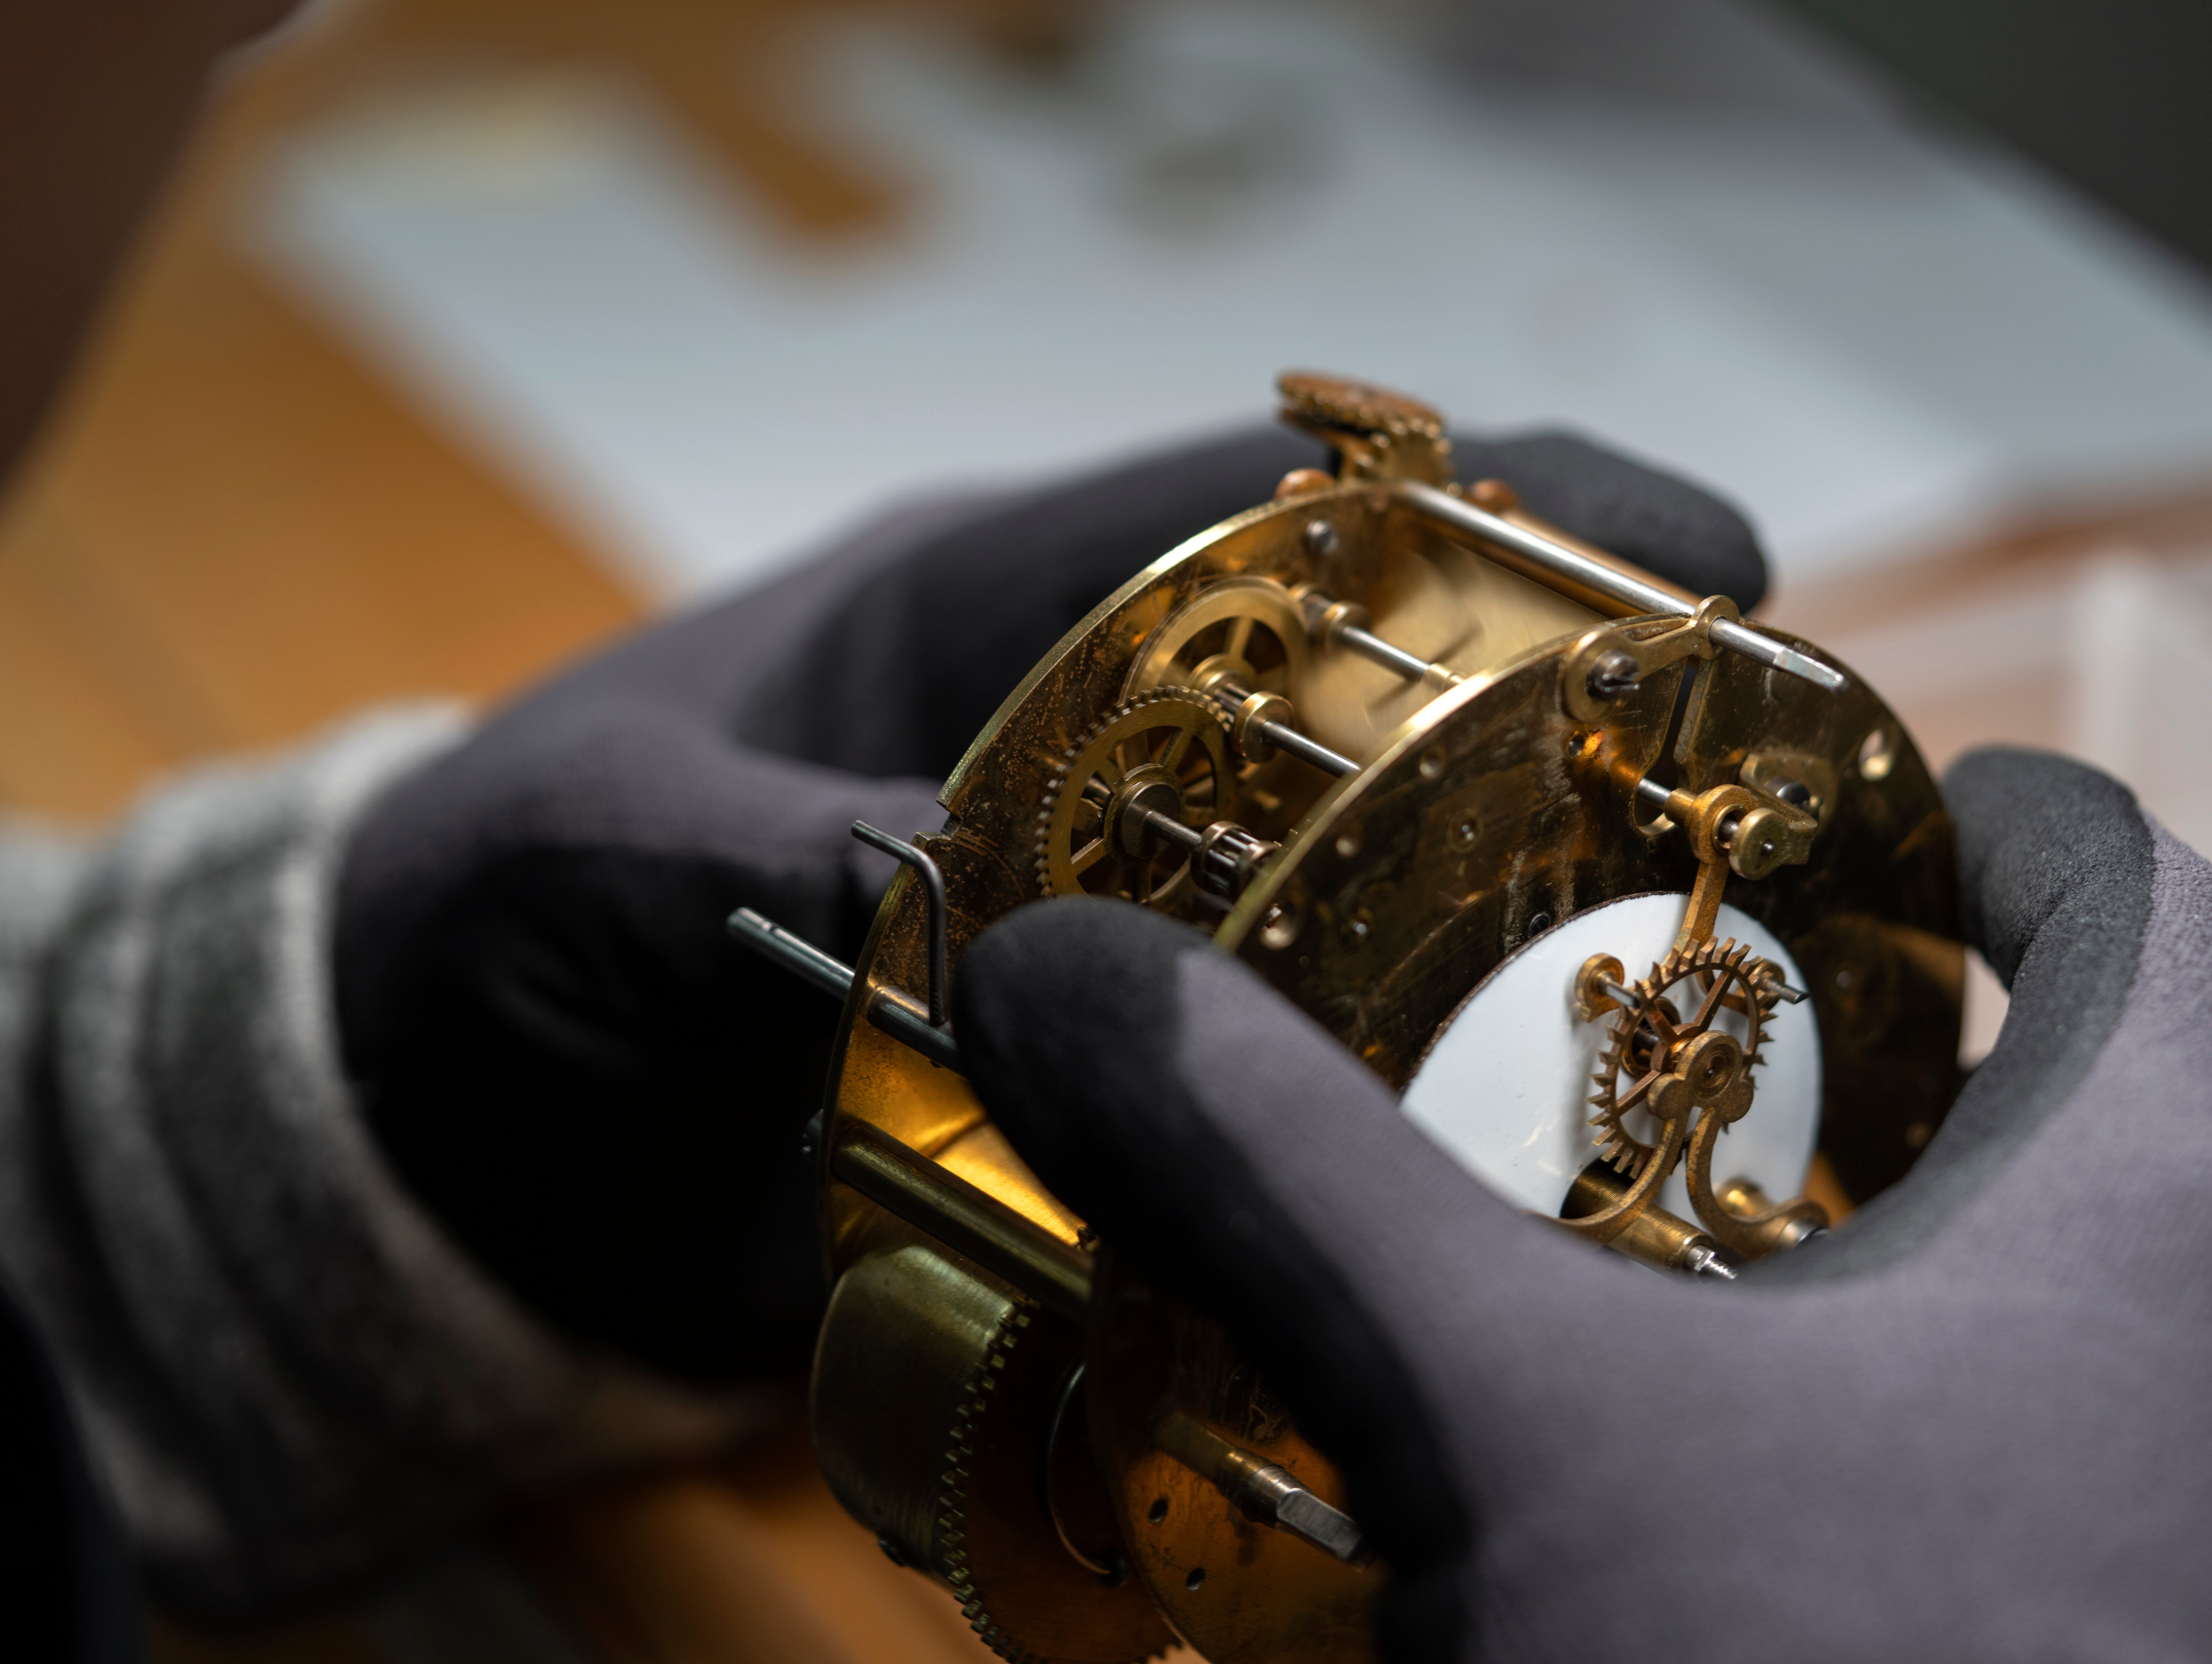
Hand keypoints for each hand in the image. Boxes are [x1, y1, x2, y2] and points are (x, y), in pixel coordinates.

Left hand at [333, 421, 1764, 1383]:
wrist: (452, 1116)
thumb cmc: (493, 918)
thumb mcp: (590, 843)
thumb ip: (743, 839)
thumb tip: (919, 872)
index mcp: (985, 615)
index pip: (1277, 510)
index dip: (1499, 503)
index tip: (1701, 544)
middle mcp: (1082, 756)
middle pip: (1373, 701)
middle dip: (1568, 724)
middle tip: (1759, 796)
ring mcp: (1100, 929)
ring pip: (1344, 907)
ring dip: (1488, 951)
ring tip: (1681, 1014)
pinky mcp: (1082, 1084)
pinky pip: (1246, 1094)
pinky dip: (1337, 1138)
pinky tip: (1452, 1198)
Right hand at [955, 750, 2211, 1658]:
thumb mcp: (1487, 1419)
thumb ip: (1275, 1167)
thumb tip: (1055, 973)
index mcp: (2175, 1223)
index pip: (2152, 907)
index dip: (2025, 825)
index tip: (1907, 808)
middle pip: (2184, 1106)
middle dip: (2007, 1040)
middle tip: (1811, 1034)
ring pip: (2180, 1314)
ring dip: (2013, 1248)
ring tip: (1801, 1253)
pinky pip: (2154, 1483)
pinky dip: (2015, 1428)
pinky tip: (1825, 1487)